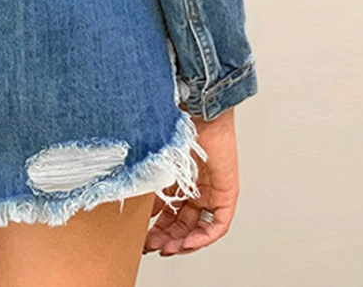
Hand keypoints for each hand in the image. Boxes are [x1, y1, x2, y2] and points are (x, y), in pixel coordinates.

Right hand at [143, 106, 238, 256]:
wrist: (197, 115)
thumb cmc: (176, 129)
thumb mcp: (157, 164)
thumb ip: (148, 186)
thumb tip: (135, 207)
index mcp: (181, 180)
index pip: (170, 212)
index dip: (158, 227)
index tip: (145, 238)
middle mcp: (197, 188)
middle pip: (183, 223)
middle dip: (167, 238)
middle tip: (152, 246)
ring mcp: (213, 192)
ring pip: (199, 227)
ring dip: (183, 242)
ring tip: (168, 248)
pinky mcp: (227, 194)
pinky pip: (218, 225)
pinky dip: (203, 237)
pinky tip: (187, 242)